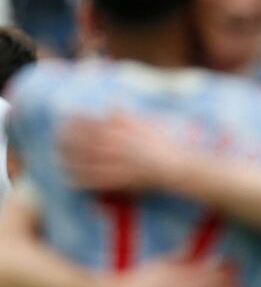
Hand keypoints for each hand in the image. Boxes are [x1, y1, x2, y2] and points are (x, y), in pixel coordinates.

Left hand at [59, 114, 184, 192]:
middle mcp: (119, 146)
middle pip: (86, 142)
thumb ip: (128, 116)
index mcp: (124, 130)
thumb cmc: (166, 144)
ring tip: (60, 160)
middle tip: (56, 141)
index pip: (93, 123)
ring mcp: (119, 163)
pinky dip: (82, 180)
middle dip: (68, 142)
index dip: (76, 122)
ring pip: (88, 162)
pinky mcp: (121, 180)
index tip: (65, 120)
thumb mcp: (150, 123)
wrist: (179, 166)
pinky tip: (71, 180)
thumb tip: (113, 105)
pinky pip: (97, 181)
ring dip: (71, 161)